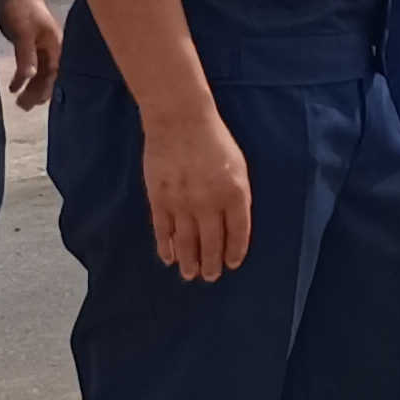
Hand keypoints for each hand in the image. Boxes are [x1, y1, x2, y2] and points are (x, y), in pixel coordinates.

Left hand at [0, 0, 65, 110]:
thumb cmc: (21, 9)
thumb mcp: (22, 33)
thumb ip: (26, 55)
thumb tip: (29, 77)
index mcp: (54, 45)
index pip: (53, 72)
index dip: (45, 88)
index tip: (35, 102)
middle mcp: (51, 47)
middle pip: (48, 74)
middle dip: (38, 91)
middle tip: (24, 107)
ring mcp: (41, 45)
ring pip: (40, 71)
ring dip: (31, 86)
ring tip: (20, 101)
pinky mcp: (31, 43)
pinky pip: (32, 65)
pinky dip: (25, 76)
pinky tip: (15, 85)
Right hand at [143, 108, 256, 282]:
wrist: (180, 121)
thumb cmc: (215, 141)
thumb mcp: (239, 167)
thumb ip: (237, 196)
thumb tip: (233, 224)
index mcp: (235, 193)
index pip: (238, 231)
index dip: (235, 250)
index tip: (232, 264)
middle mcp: (209, 202)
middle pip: (212, 242)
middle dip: (211, 263)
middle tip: (210, 277)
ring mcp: (183, 202)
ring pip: (187, 241)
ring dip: (189, 261)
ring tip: (191, 275)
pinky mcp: (160, 199)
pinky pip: (164, 230)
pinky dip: (166, 246)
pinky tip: (169, 258)